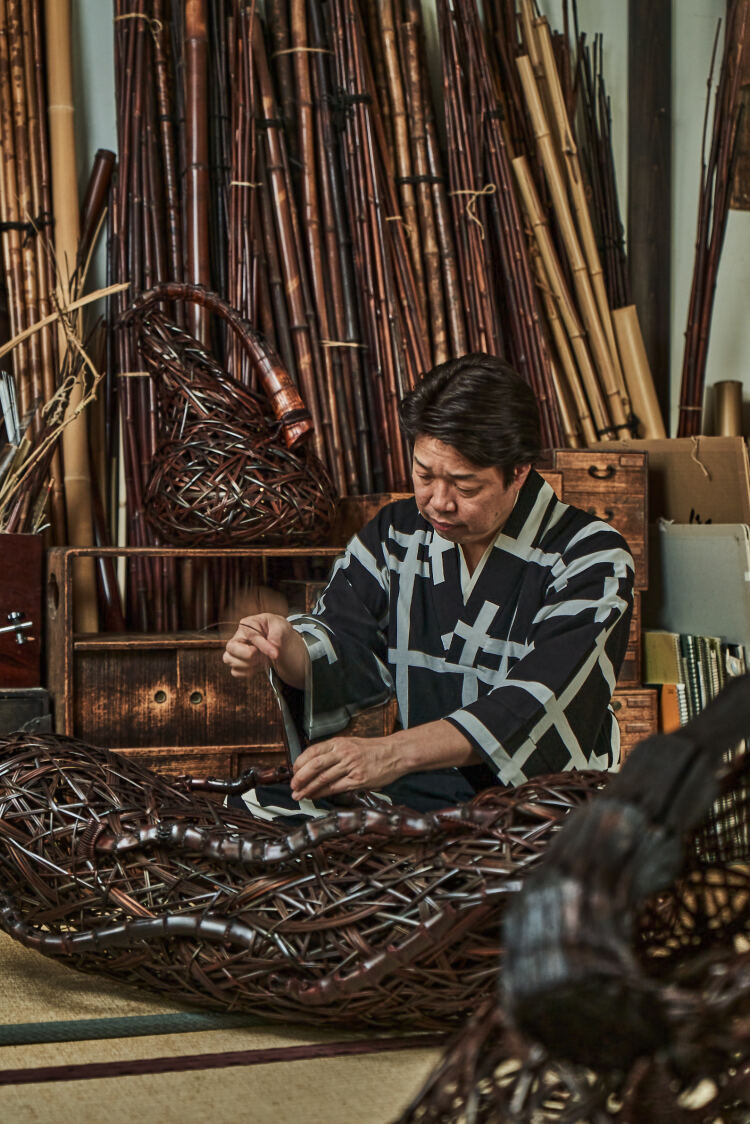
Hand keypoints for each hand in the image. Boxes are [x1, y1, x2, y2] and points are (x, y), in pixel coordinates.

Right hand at [222, 613, 304, 684]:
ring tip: (262, 659)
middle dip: (250, 655)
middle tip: (263, 655)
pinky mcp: (236, 663)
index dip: (263, 646)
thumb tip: (272, 647)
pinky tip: (258, 666)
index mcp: (246, 624)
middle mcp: (237, 637)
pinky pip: (235, 672)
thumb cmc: (277, 631)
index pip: (250, 635)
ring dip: (250, 664)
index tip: (275, 654)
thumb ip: (276, 634)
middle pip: (231, 648)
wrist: (280, 643)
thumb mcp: (281, 626)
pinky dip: (248, 672)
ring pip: (230, 660)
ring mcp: (234, 651)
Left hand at [290, 735, 404, 800]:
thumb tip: (313, 763)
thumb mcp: (351, 743)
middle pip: (314, 766)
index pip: (312, 751)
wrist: (395, 753)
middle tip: (293, 786)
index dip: (299, 763)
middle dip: (300, 778)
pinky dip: (322, 793)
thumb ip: (333, 751)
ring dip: (308, 788)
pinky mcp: (358, 779)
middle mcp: (343, 753)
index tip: (293, 771)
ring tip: (299, 795)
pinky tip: (315, 796)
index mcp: (339, 742)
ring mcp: (351, 766)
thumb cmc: (373, 750)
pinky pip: (335, 788)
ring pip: (323, 778)